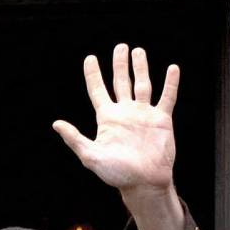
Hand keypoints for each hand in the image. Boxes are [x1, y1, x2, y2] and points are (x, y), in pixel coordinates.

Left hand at [53, 45, 179, 198]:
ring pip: (142, 85)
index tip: (90, 58)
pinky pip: (166, 97)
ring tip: (138, 51)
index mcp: (107, 119)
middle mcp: (125, 113)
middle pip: (121, 82)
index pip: (98, 90)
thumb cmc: (117, 173)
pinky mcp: (162, 120)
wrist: (144, 183)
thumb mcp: (91, 156)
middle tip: (120, 47)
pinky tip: (172, 68)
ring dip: (141, 67)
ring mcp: (144, 114)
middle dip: (120, 64)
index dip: (93, 74)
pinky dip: (170, 83)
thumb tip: (56, 124)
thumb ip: (75, 138)